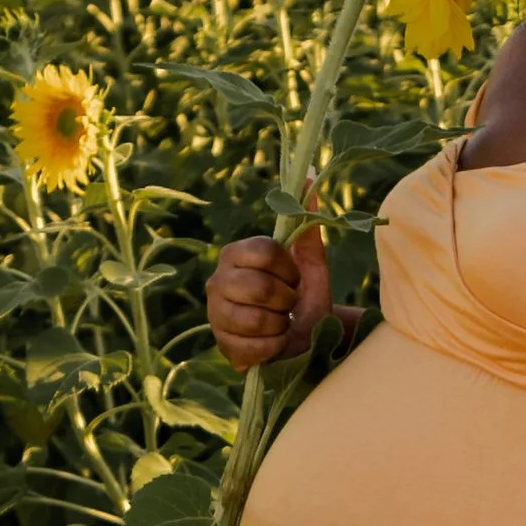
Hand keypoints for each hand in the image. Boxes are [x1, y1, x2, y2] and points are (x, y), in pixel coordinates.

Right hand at [209, 219, 329, 368]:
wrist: (302, 340)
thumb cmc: (303, 298)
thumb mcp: (311, 265)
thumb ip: (307, 227)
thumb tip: (309, 178)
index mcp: (236, 253)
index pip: (265, 252)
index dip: (289, 270)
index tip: (294, 279)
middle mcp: (218, 279)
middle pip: (260, 287)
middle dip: (286, 300)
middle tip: (288, 305)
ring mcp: (215, 313)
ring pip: (256, 320)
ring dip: (281, 325)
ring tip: (281, 323)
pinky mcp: (221, 344)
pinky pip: (253, 347)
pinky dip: (274, 347)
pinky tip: (274, 342)